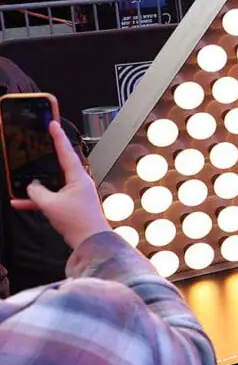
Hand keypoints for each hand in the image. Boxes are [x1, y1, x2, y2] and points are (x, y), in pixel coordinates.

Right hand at [11, 122, 109, 249]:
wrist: (90, 241)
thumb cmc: (76, 221)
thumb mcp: (50, 204)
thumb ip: (37, 192)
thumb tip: (32, 187)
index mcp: (78, 177)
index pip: (66, 151)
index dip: (58, 136)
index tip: (52, 123)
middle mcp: (78, 182)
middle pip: (59, 165)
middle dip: (47, 156)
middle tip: (38, 143)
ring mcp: (75, 194)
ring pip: (52, 183)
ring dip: (36, 184)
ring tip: (20, 179)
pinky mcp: (70, 205)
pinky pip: (51, 198)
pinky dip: (37, 200)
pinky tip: (19, 203)